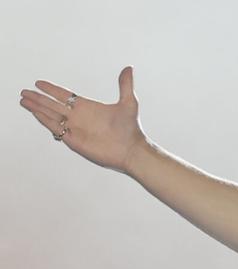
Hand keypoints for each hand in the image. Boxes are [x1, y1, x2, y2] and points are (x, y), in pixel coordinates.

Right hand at [19, 66, 146, 172]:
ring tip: (24, 101)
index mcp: (88, 107)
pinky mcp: (74, 140)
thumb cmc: (130, 129)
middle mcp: (79, 117)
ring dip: (37, 108)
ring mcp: (75, 128)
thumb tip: (128, 68)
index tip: (39, 83)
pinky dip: (45, 120)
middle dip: (38, 98)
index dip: (51, 89)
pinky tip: (36, 113)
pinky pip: (56, 128)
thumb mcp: (129, 103)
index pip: (64, 95)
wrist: (131, 149)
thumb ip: (125, 85)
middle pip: (53, 105)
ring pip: (51, 115)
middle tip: (25, 92)